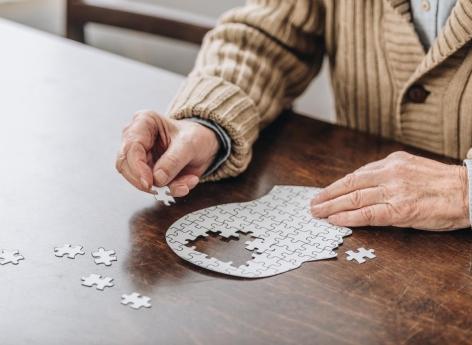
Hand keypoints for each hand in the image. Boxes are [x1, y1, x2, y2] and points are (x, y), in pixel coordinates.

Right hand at [116, 110, 219, 196]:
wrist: (205, 145)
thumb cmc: (195, 136)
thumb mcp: (190, 144)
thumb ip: (173, 160)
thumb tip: (157, 178)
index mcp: (144, 122)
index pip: (131, 147)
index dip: (137, 167)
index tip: (149, 182)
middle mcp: (137, 138)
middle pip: (125, 164)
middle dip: (143, 180)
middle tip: (159, 189)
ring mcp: (140, 156)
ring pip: (136, 178)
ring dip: (161, 187)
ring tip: (184, 183)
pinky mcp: (147, 171)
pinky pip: (152, 186)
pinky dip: (169, 189)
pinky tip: (185, 183)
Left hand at [310, 151, 469, 230]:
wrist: (469, 192)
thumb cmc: (441, 183)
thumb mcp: (411, 168)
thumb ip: (388, 174)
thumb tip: (363, 183)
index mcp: (392, 162)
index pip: (356, 175)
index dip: (336, 185)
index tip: (324, 192)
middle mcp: (389, 173)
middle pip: (349, 185)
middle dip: (327, 195)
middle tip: (313, 204)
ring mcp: (394, 191)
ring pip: (354, 198)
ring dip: (331, 206)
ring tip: (317, 212)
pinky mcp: (400, 210)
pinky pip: (368, 214)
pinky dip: (348, 217)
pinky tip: (335, 220)